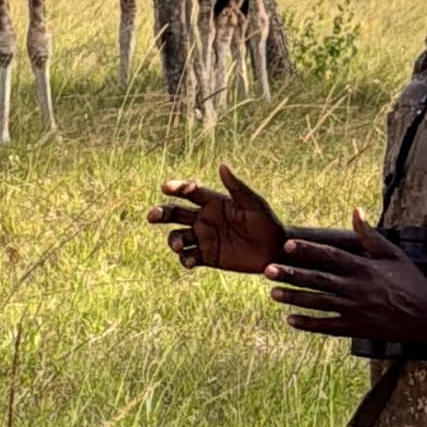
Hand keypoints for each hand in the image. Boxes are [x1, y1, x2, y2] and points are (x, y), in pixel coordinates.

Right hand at [148, 167, 285, 275]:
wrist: (275, 250)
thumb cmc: (267, 222)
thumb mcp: (253, 203)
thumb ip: (237, 187)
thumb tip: (222, 165)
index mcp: (214, 202)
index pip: (189, 192)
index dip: (176, 187)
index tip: (166, 187)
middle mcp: (204, 218)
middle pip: (175, 213)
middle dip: (161, 213)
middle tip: (152, 216)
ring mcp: (204, 238)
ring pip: (178, 236)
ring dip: (174, 240)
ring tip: (179, 245)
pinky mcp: (207, 257)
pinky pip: (189, 257)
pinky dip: (185, 259)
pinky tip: (190, 261)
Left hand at [268, 211, 426, 342]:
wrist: (426, 315)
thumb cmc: (410, 281)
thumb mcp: (392, 253)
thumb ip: (369, 234)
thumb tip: (355, 210)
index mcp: (364, 268)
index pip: (330, 256)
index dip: (308, 250)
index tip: (287, 245)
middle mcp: (356, 289)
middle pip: (318, 280)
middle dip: (292, 274)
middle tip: (268, 269)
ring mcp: (355, 310)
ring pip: (319, 303)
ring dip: (294, 298)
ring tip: (272, 293)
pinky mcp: (356, 329)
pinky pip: (328, 327)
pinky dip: (309, 324)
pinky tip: (291, 320)